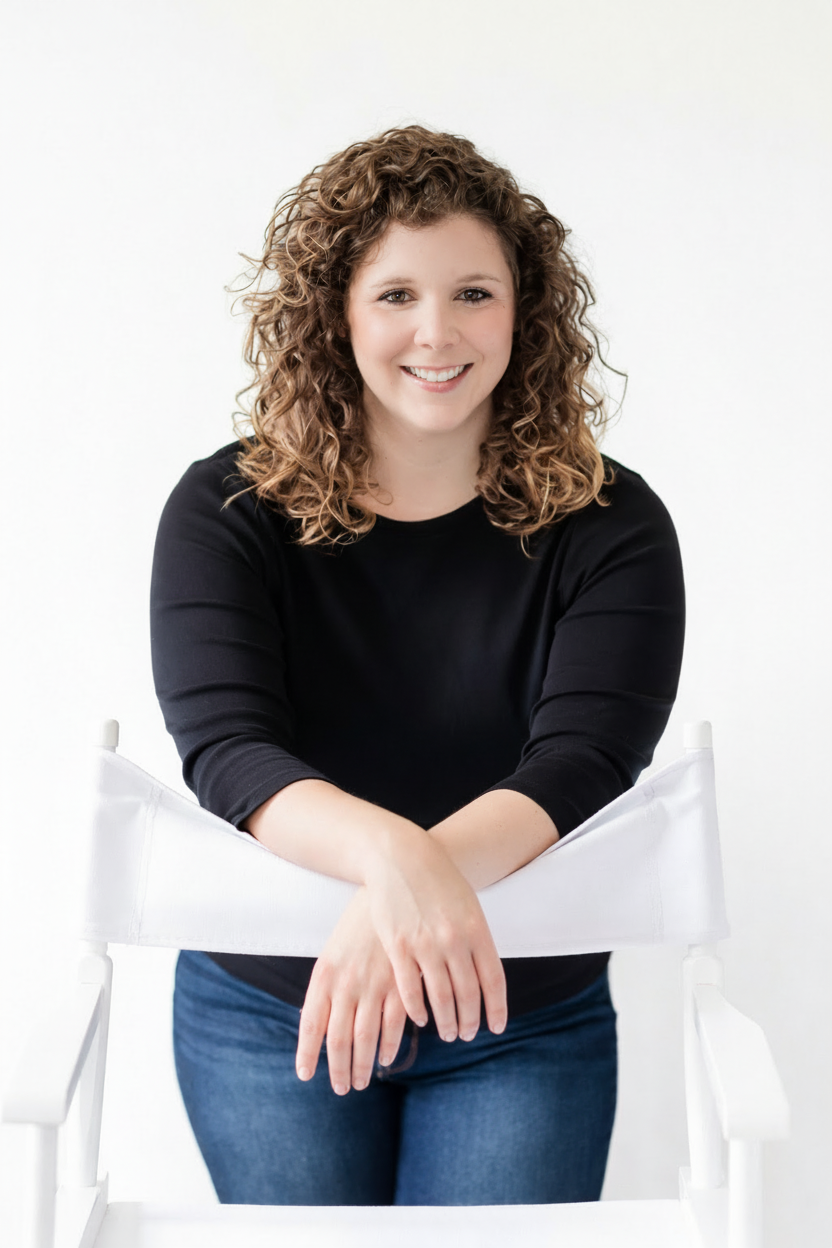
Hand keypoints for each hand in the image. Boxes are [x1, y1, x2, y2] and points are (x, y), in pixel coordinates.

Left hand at [296, 886, 407, 1094]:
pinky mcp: (400, 983)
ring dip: (362, 1065)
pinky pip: (393, 1025)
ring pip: (366, 1038)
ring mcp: (374, 985)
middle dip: (338, 1070)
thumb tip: (317, 1025)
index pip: (310, 1024)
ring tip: (359, 1083)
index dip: (307, 1054)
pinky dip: (388, 1046)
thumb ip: (327, 989)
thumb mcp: (334, 953)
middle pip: (339, 1040)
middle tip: (341, 1088)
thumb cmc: (358, 926)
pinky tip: (384, 1058)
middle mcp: (346, 984)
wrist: (390, 892)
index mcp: (325, 976)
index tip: (306, 1075)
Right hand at [365, 828, 506, 1042]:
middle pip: (468, 993)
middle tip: (467, 1035)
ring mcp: (425, 944)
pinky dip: (417, 1008)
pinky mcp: (398, 945)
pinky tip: (421, 1018)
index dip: (496, 1008)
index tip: (496, 1028)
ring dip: (447, 1021)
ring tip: (449, 1032)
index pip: (493, 980)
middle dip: (470, 1020)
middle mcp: (454, 940)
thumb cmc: (438, 881)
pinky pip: (411, 988)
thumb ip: (475, 939)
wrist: (401, 857)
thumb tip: (484, 976)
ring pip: (441, 996)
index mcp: (476, 929)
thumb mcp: (467, 906)